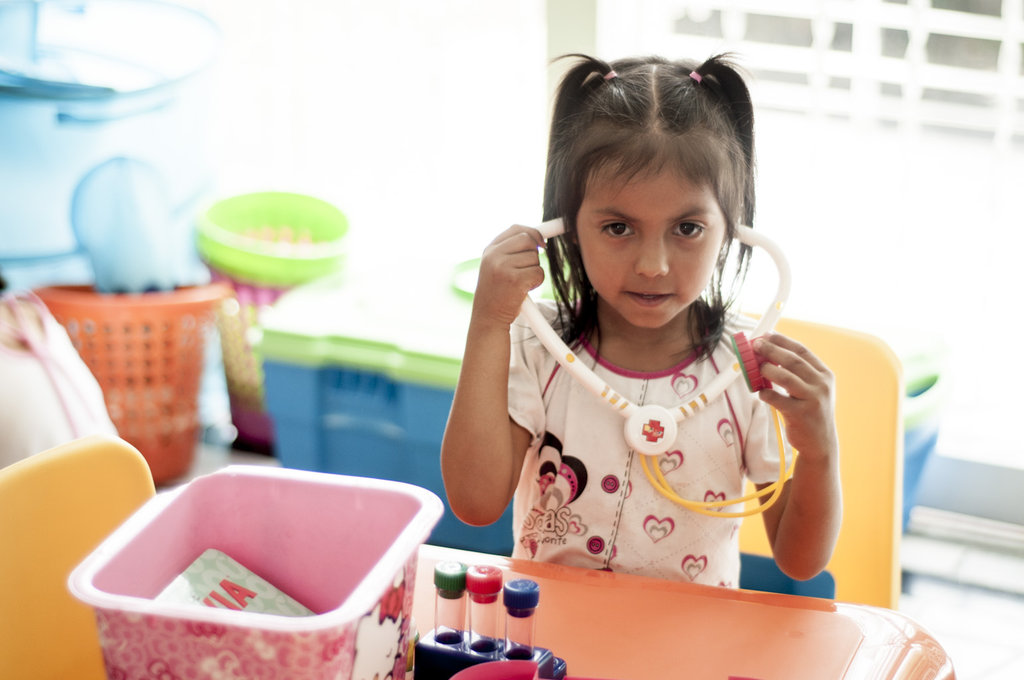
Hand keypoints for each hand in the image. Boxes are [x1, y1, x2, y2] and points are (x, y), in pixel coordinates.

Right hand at [473, 225, 546, 326]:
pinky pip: (539, 272)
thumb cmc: (497, 293)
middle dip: (535, 253)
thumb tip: (539, 239)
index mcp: (489, 250)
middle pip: (528, 240)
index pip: (516, 229)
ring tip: (520, 283)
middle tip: (529, 268)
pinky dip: (536, 282)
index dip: (532, 232)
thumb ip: (511, 251)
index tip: (541, 243)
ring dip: (534, 271)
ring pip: (535, 258)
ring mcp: (503, 267)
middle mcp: (494, 255)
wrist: (488, 318)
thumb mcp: (497, 267)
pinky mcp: (515, 280)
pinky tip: (524, 291)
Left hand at [752, 333, 837, 462]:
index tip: (767, 335)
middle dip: (771, 350)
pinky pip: (777, 399)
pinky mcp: (801, 415)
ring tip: (757, 368)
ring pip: (785, 377)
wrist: (820, 443)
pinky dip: (766, 393)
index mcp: (825, 375)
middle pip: (792, 361)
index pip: (802, 351)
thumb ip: (796, 373)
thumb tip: (767, 354)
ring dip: (767, 370)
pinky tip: (761, 392)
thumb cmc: (810, 411)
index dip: (783, 341)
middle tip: (756, 345)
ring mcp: (813, 400)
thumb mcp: (812, 389)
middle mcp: (821, 385)